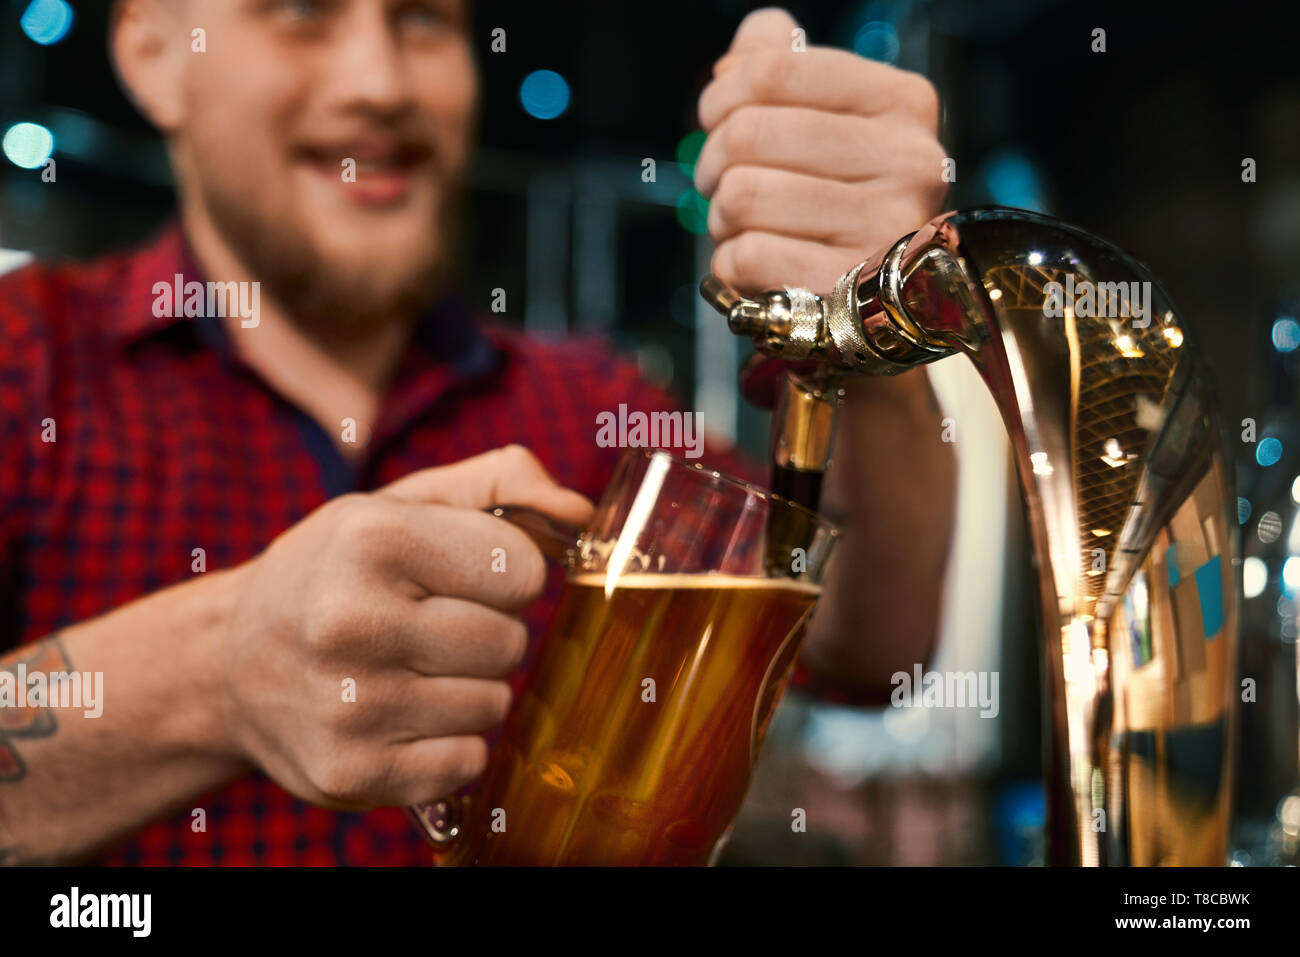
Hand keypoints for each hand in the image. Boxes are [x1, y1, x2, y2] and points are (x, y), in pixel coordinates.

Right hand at [214, 445, 592, 809]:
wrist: (228, 664)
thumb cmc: (336, 573)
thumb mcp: (402, 505)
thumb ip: (502, 484)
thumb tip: (581, 514)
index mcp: (372, 540)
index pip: (524, 570)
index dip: (505, 575)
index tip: (458, 578)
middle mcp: (352, 621)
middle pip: (510, 642)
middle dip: (487, 634)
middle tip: (428, 628)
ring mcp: (349, 705)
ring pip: (494, 704)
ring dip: (468, 690)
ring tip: (408, 671)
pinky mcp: (353, 771)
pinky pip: (468, 761)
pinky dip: (449, 743)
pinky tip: (401, 718)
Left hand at [695, 7, 946, 296]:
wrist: (874, 302)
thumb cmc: (836, 197)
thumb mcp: (822, 118)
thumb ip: (784, 62)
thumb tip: (758, 36)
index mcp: (903, 103)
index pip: (774, 70)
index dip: (721, 94)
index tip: (714, 117)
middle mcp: (909, 163)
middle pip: (749, 134)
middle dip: (713, 162)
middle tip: (720, 182)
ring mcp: (886, 232)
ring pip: (743, 196)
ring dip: (722, 216)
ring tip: (743, 225)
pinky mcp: (851, 294)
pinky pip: (747, 257)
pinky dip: (731, 264)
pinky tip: (758, 265)